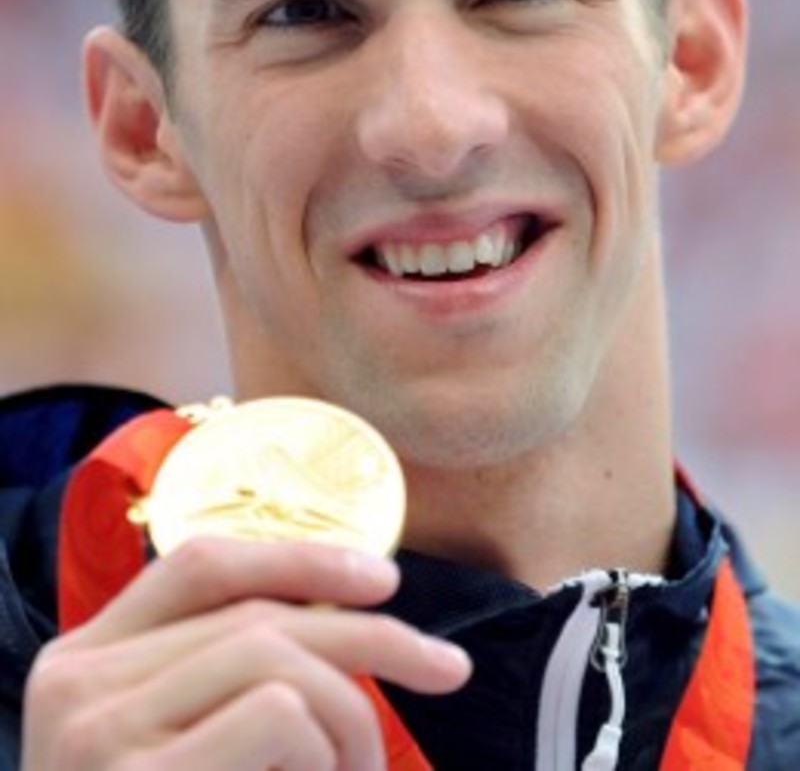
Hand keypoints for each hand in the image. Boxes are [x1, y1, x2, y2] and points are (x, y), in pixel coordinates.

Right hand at [22, 538, 470, 769]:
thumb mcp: (181, 743)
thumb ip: (226, 682)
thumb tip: (351, 621)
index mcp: (88, 663)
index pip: (199, 567)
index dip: (299, 558)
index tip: (384, 576)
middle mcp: (80, 685)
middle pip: (257, 616)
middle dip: (374, 636)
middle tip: (447, 668)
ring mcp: (98, 733)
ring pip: (280, 659)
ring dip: (352, 716)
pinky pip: (280, 714)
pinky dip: (324, 755)